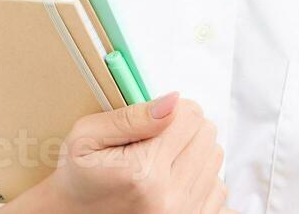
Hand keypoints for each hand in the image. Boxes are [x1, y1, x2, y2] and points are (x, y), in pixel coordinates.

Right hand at [7, 91, 231, 213]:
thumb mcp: (87, 137)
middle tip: (158, 137)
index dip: (173, 109)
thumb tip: (174, 102)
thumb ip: (131, 117)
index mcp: (143, 172)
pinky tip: (174, 178)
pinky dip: (200, 177)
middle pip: (207, 135)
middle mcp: (169, 197)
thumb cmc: (78, 176)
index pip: (190, 116)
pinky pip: (219, 187)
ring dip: (194, 151)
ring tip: (164, 157)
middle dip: (185, 128)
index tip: (154, 118)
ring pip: (215, 158)